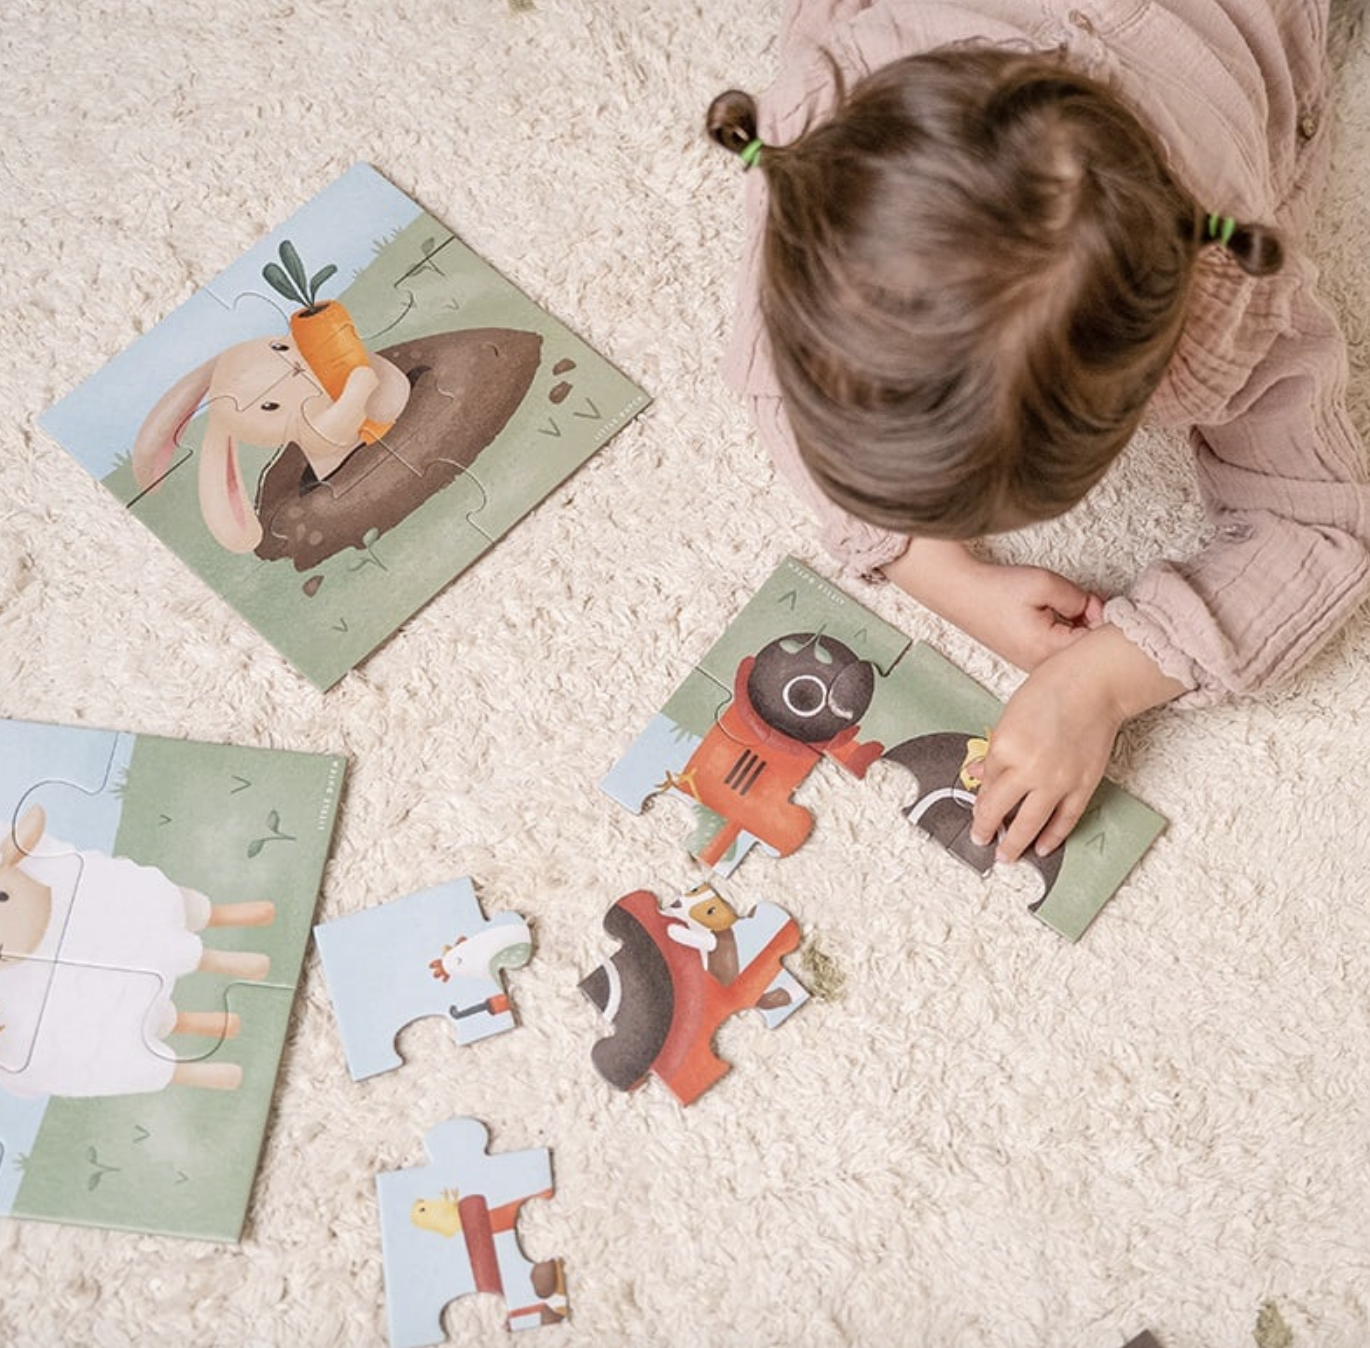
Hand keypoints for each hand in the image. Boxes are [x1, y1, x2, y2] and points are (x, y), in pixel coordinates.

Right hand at [882, 541, 1104, 670]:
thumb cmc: (995, 589)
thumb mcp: (1045, 583)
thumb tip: (1099, 612)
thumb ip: (1082, 599)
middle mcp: (1042, 667)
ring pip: (1074, 651)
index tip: (1093, 599)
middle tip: (1079, 600)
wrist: (958, 591)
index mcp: (1048, 652)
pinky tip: (1051, 616)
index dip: (1104, 618)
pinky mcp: (1028, 659)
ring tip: (1060, 606)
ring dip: (1077, 627)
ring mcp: (1034, 666)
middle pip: (1089, 653)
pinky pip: (1058, 649)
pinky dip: (1062, 631)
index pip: (1098, 645)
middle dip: (1093, 623)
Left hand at [970, 625, 1187, 860]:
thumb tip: (979, 774)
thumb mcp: (1010, 715)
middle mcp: (1029, 769)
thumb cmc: (1053, 688)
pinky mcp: (1082, 785)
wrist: (1096, 683)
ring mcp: (1057, 781)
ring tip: (1006, 856)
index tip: (977, 808)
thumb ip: (995, 749)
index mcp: (1005, 747)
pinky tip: (1042, 847)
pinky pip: (1064, 820)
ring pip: (1031, 824)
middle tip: (980, 839)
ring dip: (1015, 844)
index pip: (986, 783)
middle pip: (1000, 810)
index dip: (980, 797)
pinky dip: (1052, 836)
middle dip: (987, 829)